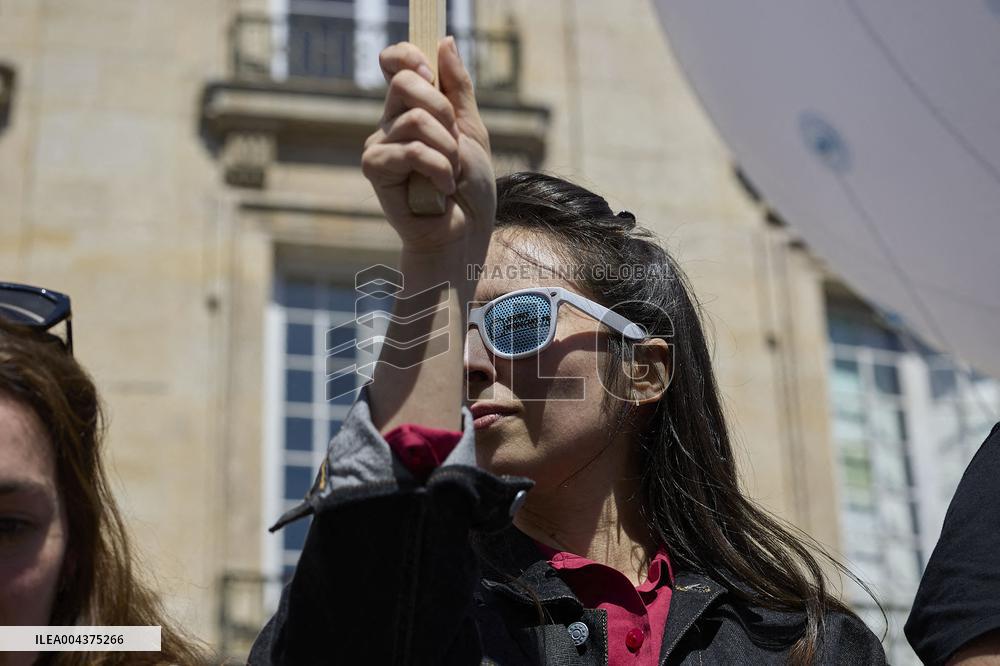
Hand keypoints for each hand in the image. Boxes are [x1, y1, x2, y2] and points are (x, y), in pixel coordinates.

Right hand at [362, 37, 494, 256]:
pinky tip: (443, 188)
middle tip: (455, 145)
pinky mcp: (375, 169)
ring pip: (414, 118)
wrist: (464, 234)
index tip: (430, 70)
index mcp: (412, 109)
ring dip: (447, 149)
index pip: (396, 62)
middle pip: (405, 81)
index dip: (408, 55)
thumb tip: (444, 41)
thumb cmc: (469, 190)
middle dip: (444, 110)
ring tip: (451, 175)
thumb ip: (458, 89)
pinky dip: (438, 169)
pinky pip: (410, 150)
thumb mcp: (472, 131)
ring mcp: (380, 145)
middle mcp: (390, 123)